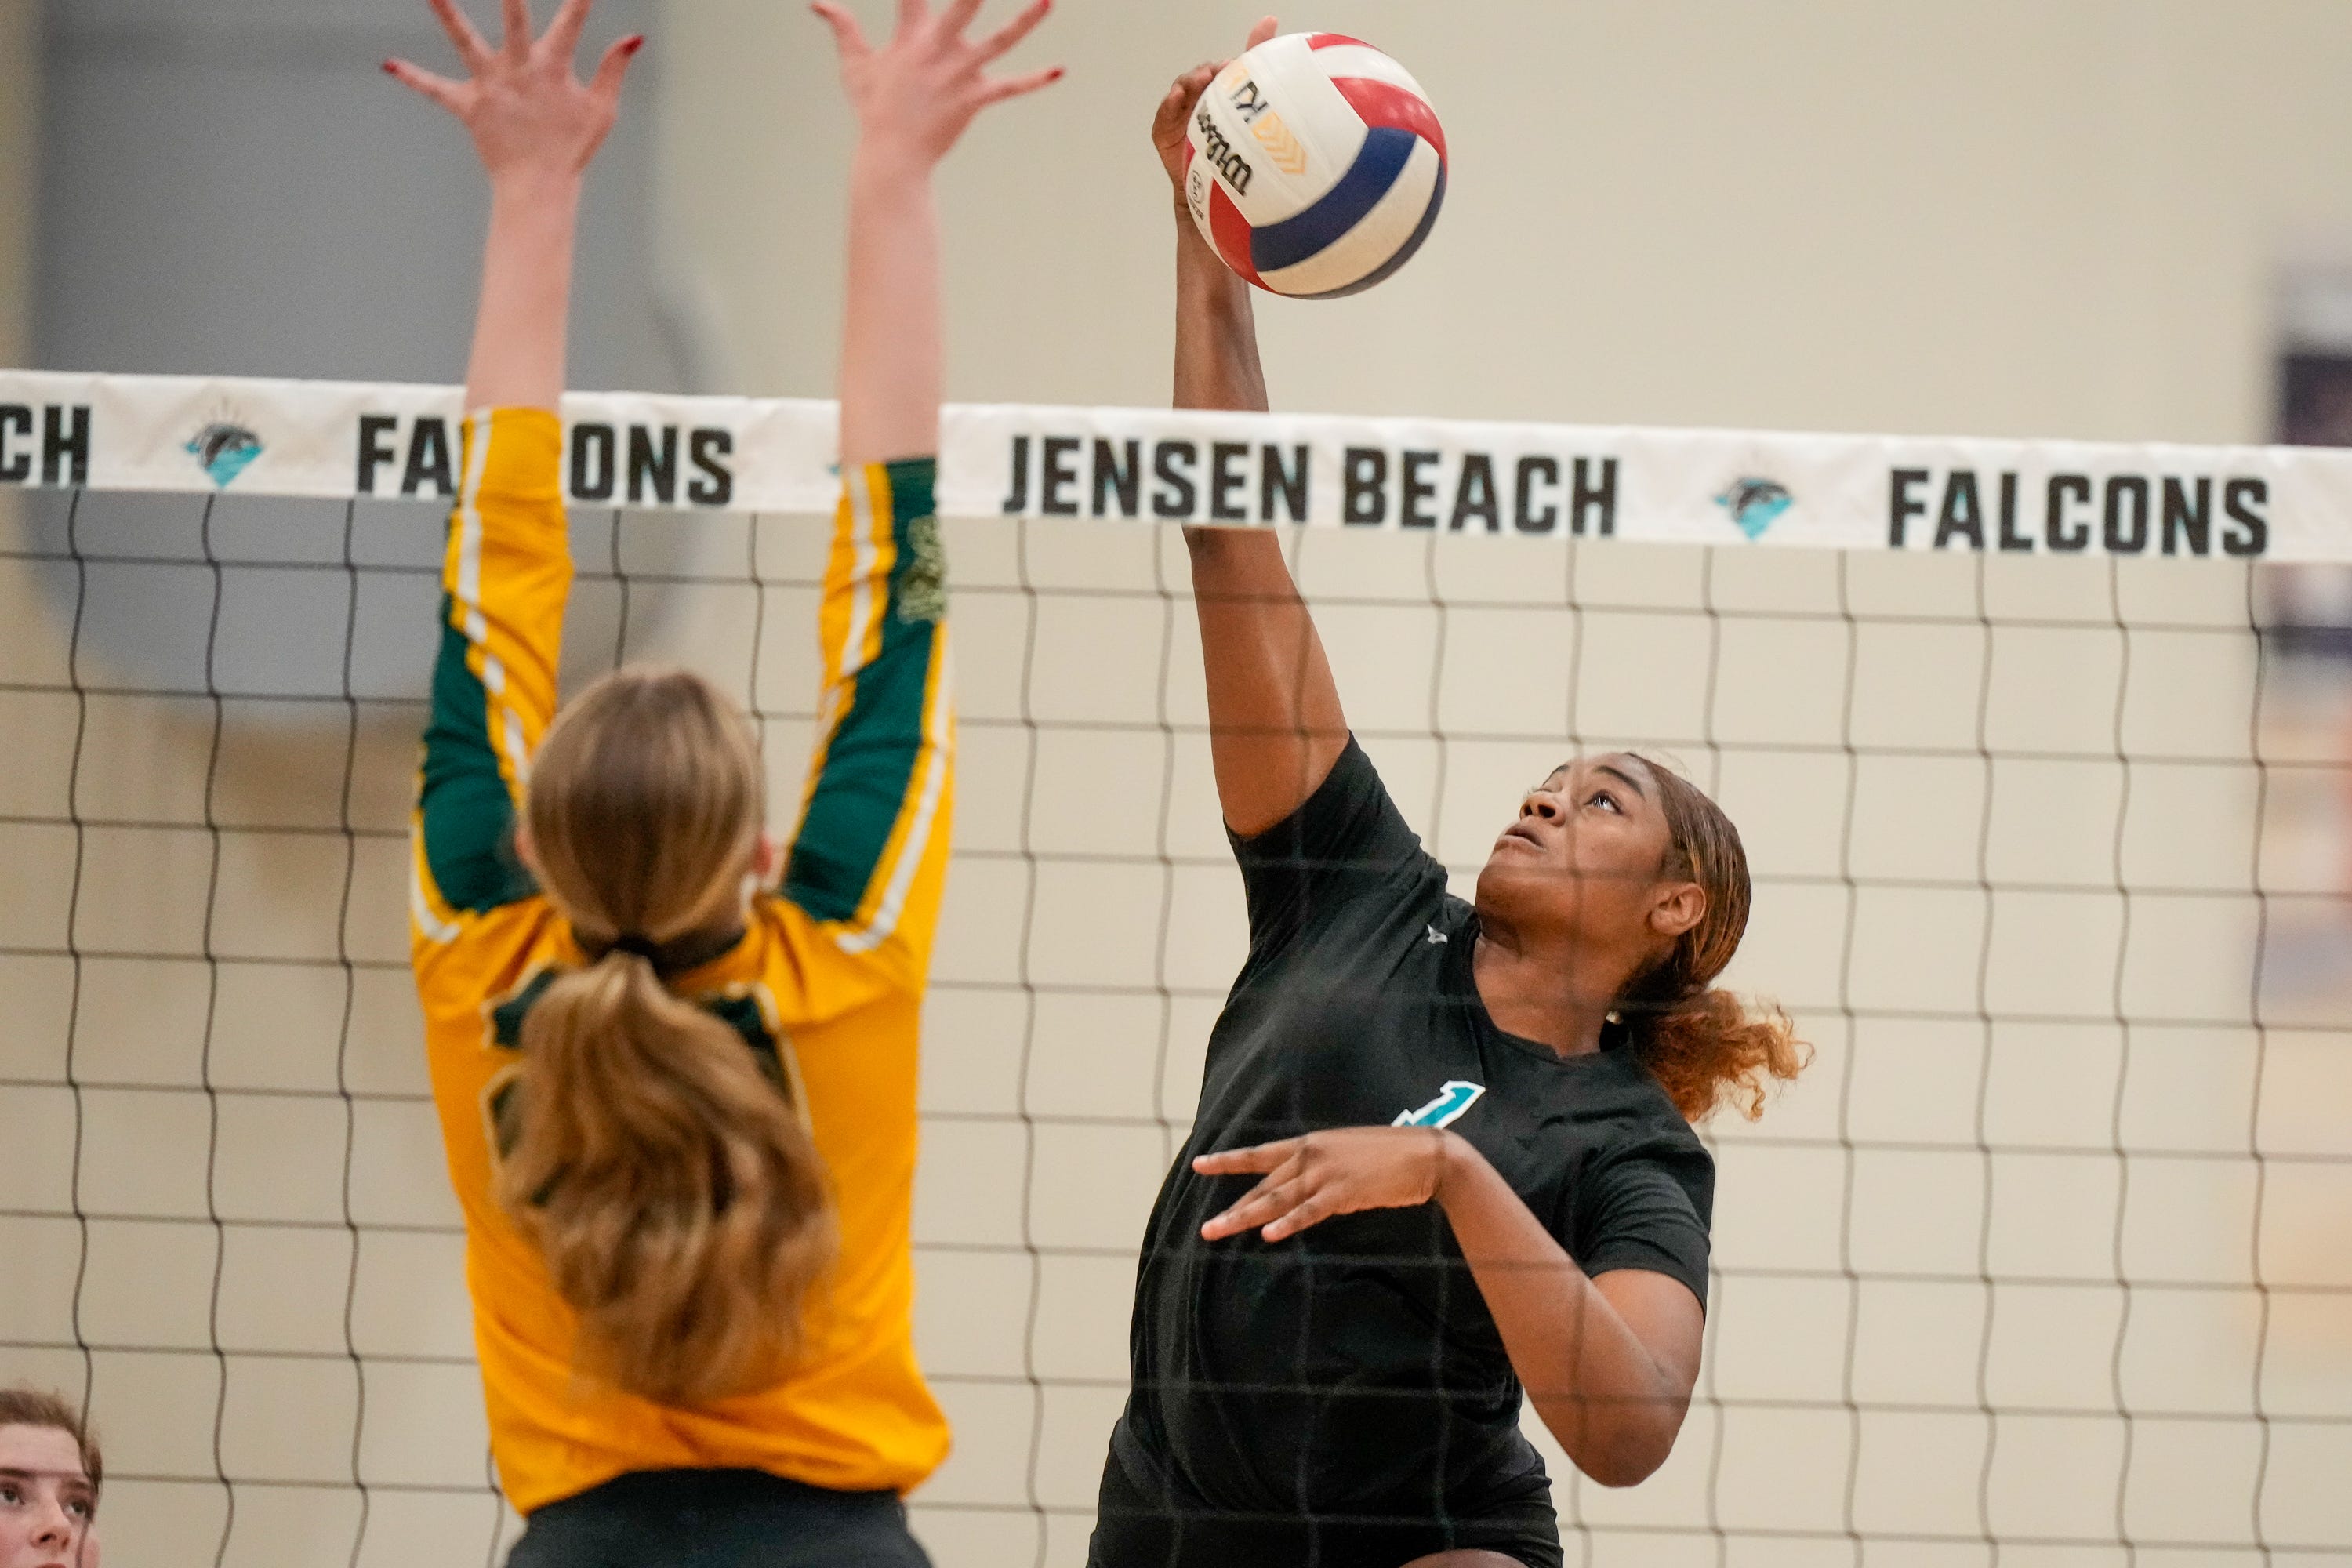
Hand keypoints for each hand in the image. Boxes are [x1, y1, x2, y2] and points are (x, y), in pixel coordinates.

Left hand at [385, 0, 641, 185]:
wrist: (538, 187)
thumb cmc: (572, 147)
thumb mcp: (602, 109)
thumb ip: (614, 69)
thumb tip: (635, 37)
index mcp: (553, 69)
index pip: (572, 21)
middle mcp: (519, 71)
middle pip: (515, 21)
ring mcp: (491, 87)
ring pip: (465, 42)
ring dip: (446, 12)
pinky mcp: (468, 107)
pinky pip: (436, 90)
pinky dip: (413, 78)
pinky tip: (387, 64)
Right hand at [814, 0, 1061, 170]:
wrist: (891, 157)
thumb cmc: (873, 109)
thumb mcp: (854, 64)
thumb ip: (841, 27)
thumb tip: (816, 1)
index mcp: (910, 37)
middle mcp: (937, 50)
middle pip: (962, 6)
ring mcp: (958, 75)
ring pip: (998, 42)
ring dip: (1025, 21)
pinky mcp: (973, 99)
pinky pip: (1010, 88)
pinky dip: (1035, 81)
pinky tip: (1059, 70)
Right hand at [1150, 16, 1278, 198]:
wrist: (1220, 195)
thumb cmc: (1237, 154)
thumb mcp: (1252, 109)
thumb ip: (1257, 62)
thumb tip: (1269, 19)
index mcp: (1220, 97)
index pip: (1219, 72)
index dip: (1223, 68)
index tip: (1232, 65)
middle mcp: (1200, 103)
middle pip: (1198, 78)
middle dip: (1205, 73)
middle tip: (1216, 73)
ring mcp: (1181, 116)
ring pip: (1181, 91)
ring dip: (1188, 83)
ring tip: (1198, 82)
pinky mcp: (1165, 132)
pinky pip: (1164, 116)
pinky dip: (1169, 105)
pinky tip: (1176, 97)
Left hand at [1194, 1125, 1452, 1243]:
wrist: (1426, 1154)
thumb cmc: (1388, 1155)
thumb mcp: (1344, 1153)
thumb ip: (1319, 1166)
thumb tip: (1301, 1183)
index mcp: (1309, 1144)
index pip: (1259, 1155)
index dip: (1228, 1161)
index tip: (1199, 1164)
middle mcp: (1310, 1156)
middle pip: (1262, 1186)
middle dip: (1233, 1208)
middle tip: (1206, 1228)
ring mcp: (1326, 1173)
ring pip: (1276, 1200)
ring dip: (1244, 1218)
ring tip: (1218, 1232)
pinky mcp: (1344, 1192)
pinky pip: (1310, 1211)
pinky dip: (1288, 1223)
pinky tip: (1269, 1234)